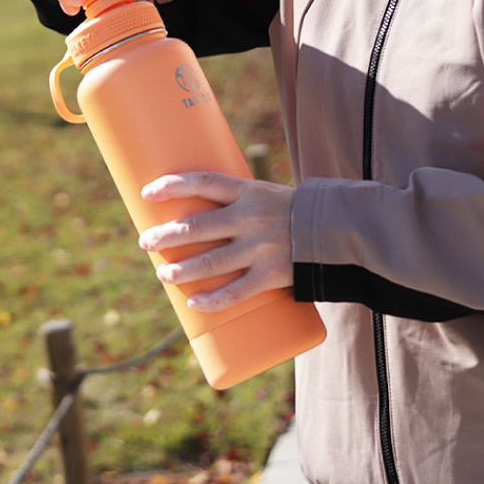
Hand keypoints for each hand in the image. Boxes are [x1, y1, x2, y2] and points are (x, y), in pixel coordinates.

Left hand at [137, 172, 294, 312]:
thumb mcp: (262, 194)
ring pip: (212, 262)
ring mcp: (261, 247)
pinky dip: (213, 299)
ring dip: (182, 270)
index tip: (147, 192)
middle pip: (199, 226)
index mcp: (247, 191)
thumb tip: (189, 214)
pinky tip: (194, 302)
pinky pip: (237, 291)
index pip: (204, 182)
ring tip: (163, 274)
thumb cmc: (287, 210)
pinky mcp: (272, 274)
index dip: (173, 186)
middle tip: (146, 242)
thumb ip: (231, 203)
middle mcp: (251, 218)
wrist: (336, 229)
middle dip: (167, 235)